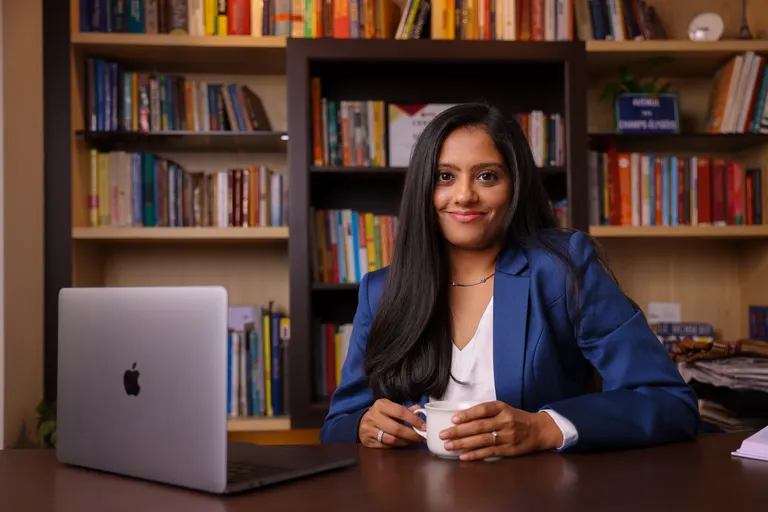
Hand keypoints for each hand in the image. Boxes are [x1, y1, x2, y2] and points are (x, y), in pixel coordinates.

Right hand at [358, 399, 426, 448]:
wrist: (361, 423)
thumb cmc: (381, 415)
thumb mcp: (391, 408)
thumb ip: (405, 410)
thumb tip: (419, 410)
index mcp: (381, 404)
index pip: (400, 412)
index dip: (414, 420)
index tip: (424, 427)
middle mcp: (374, 416)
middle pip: (396, 428)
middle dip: (411, 435)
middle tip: (421, 438)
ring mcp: (369, 429)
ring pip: (391, 439)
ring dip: (405, 442)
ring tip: (413, 441)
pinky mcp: (368, 440)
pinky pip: (386, 446)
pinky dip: (396, 445)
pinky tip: (402, 443)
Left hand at [438, 400, 562, 460]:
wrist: (538, 430)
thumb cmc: (516, 418)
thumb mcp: (503, 409)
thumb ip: (485, 412)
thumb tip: (460, 417)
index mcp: (502, 408)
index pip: (483, 410)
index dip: (467, 414)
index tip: (453, 418)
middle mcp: (505, 421)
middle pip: (479, 426)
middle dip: (459, 431)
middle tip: (443, 434)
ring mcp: (507, 436)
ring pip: (482, 440)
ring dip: (463, 444)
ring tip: (448, 446)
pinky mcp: (509, 450)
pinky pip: (489, 452)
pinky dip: (475, 455)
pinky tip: (463, 456)